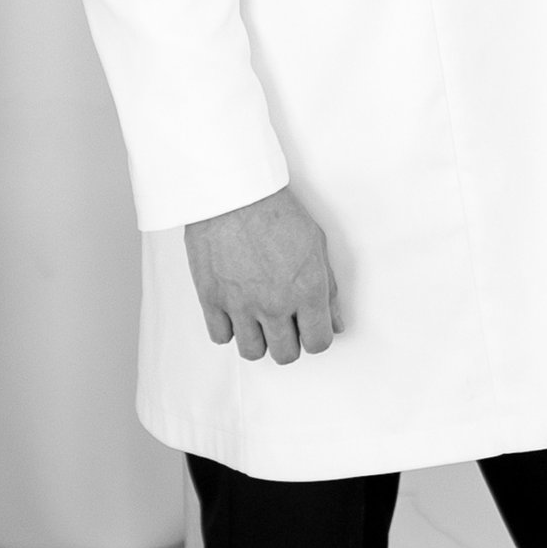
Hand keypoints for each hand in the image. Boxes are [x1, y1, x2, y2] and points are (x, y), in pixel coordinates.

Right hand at [185, 187, 342, 363]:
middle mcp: (275, 304)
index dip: (317, 339)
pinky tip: (236, 312)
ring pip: (252, 352)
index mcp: (307, 291)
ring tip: (260, 321)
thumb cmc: (276, 211)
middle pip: (285, 354)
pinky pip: (220, 337)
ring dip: (259, 340)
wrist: (233, 193)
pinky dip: (229, 330)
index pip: (319, 343)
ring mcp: (241, 305)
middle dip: (290, 343)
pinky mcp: (211, 300)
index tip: (312, 330)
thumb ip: (328, 288)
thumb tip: (335, 321)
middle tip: (287, 325)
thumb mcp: (317, 244)